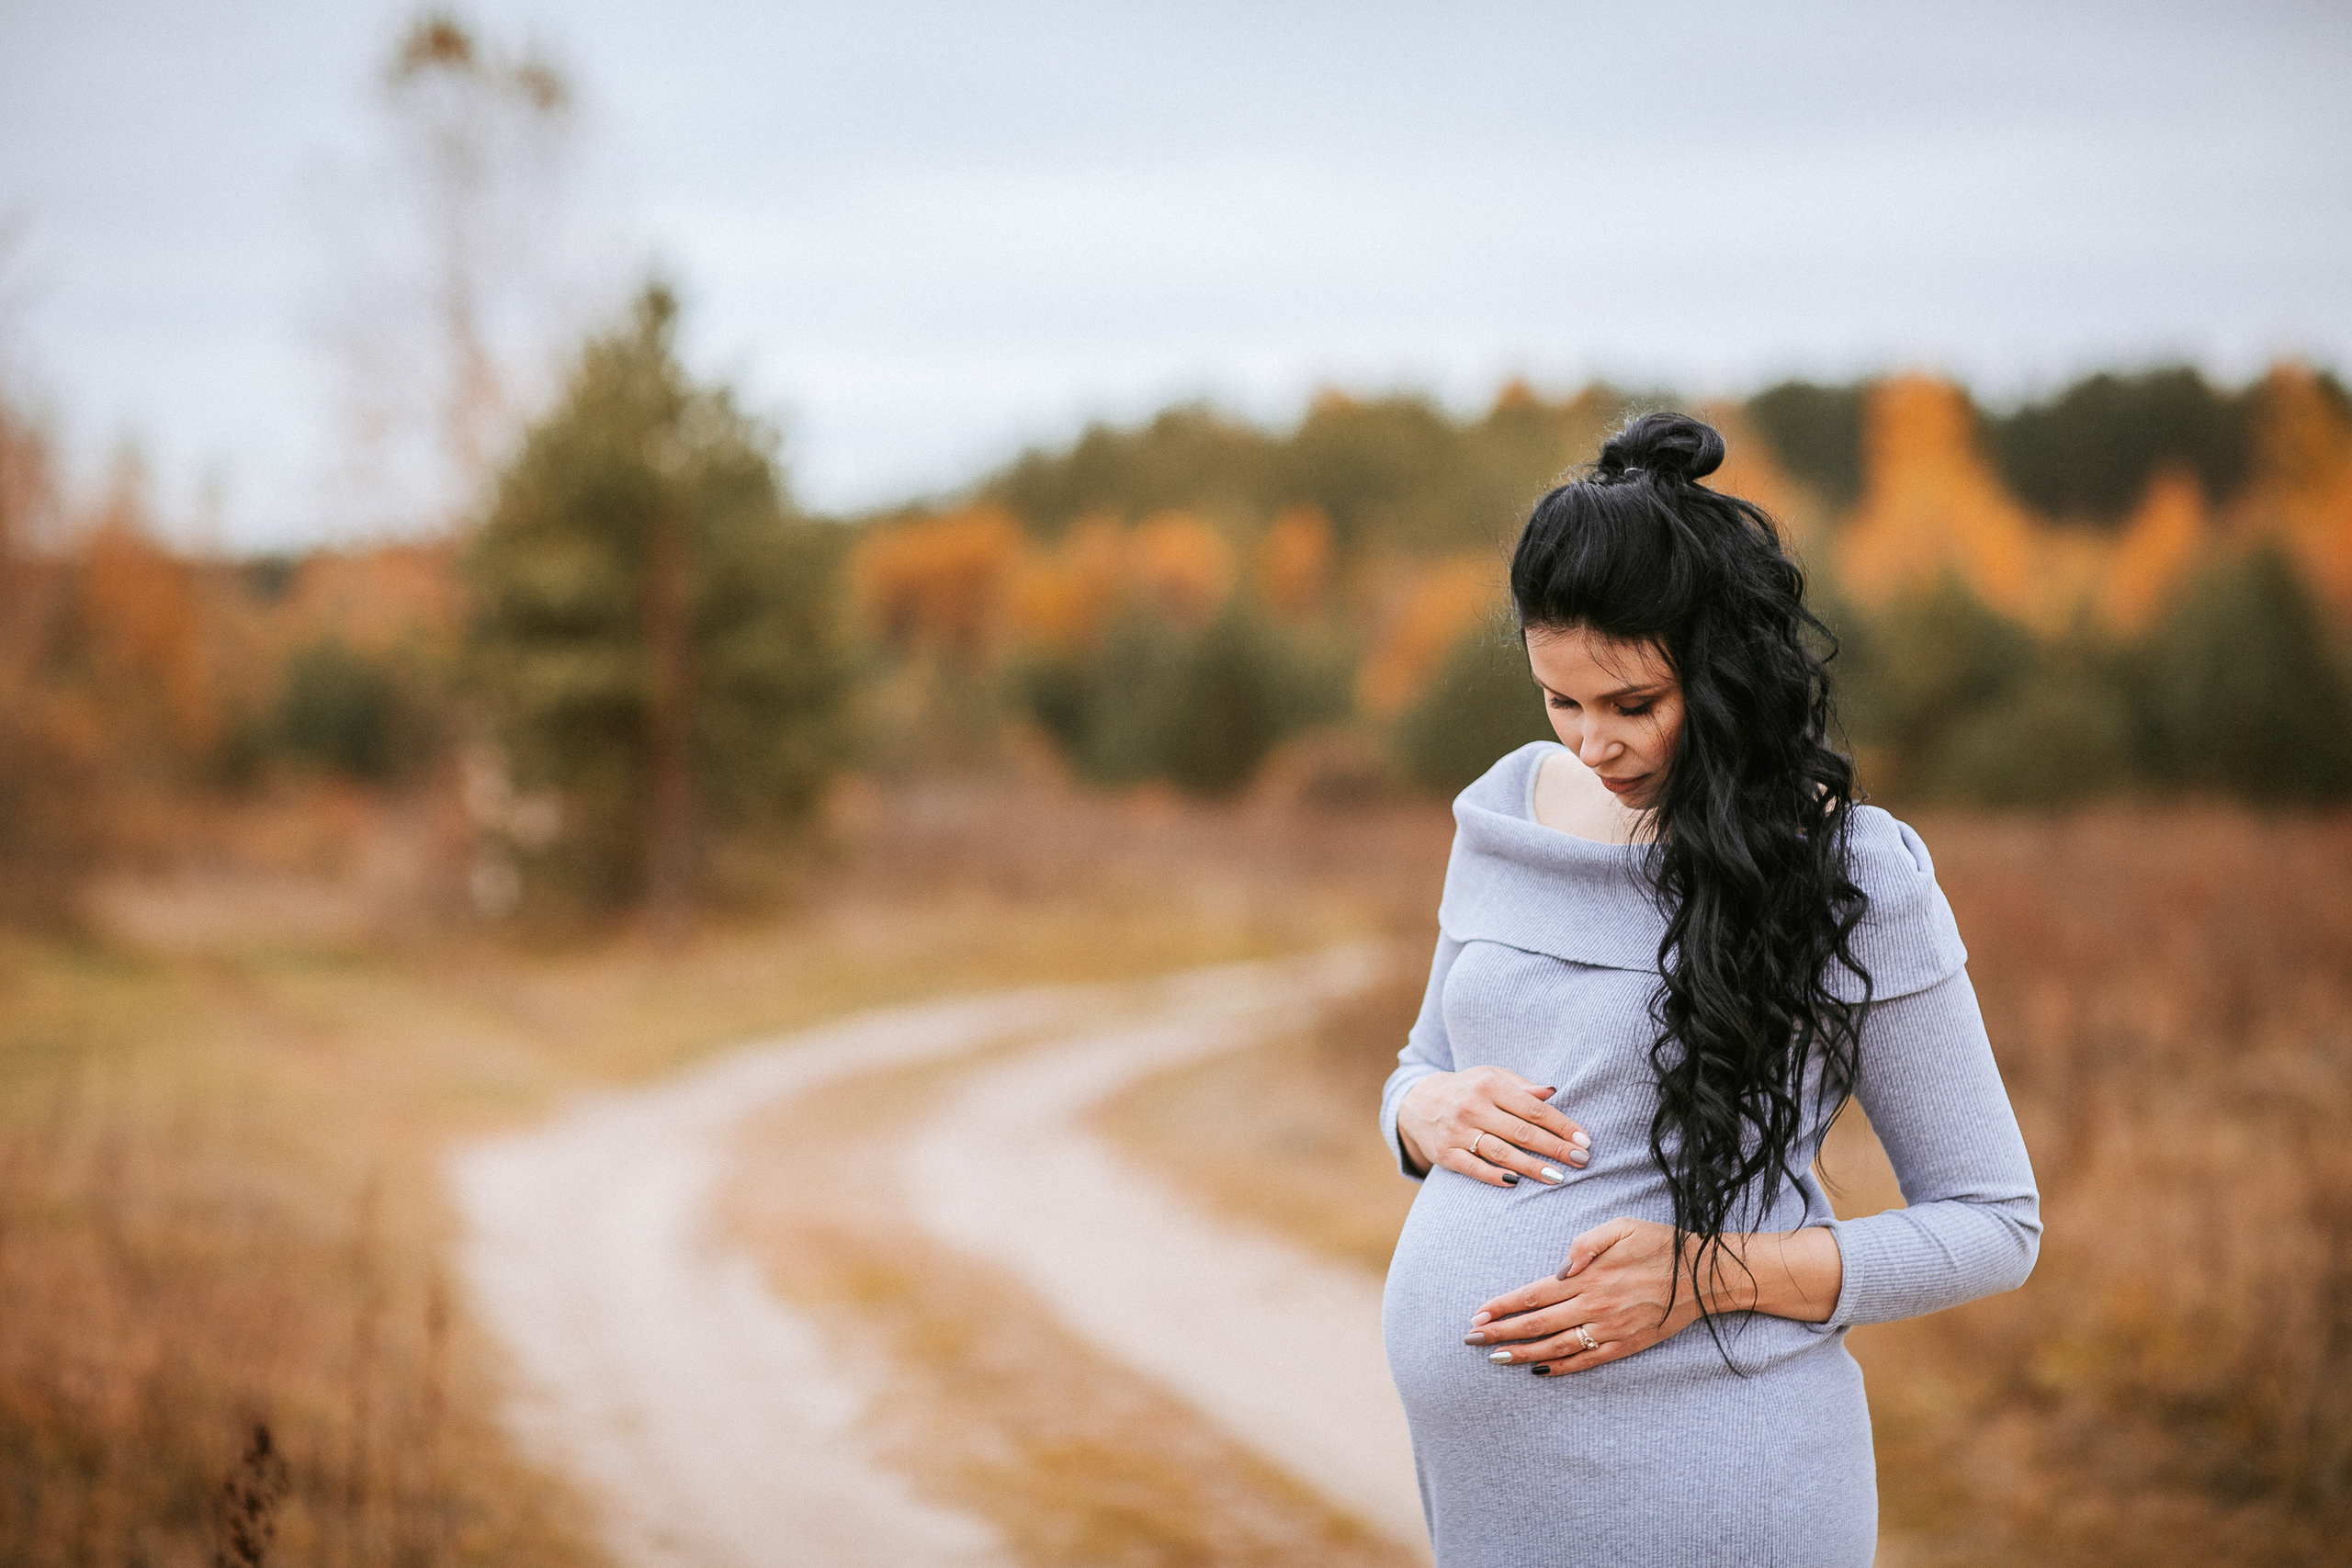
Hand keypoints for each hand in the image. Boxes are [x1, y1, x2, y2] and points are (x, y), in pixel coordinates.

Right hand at [1396, 1067, 1589, 1186]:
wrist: (1418, 1102)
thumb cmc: (1468, 1089)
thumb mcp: (1491, 1077)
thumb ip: (1522, 1086)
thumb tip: (1553, 1092)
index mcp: (1489, 1085)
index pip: (1533, 1108)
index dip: (1561, 1125)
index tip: (1584, 1140)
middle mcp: (1472, 1107)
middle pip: (1521, 1132)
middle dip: (1554, 1148)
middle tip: (1580, 1160)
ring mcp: (1457, 1131)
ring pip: (1500, 1152)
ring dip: (1531, 1166)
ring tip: (1558, 1177)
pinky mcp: (1445, 1153)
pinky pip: (1473, 1168)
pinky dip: (1495, 1176)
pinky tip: (1517, 1183)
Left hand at [1463, 1217, 1701, 1374]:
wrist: (1703, 1276)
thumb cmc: (1660, 1244)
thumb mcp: (1622, 1227)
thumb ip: (1586, 1244)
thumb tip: (1560, 1268)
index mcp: (1589, 1278)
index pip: (1534, 1295)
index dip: (1504, 1306)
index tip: (1479, 1313)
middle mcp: (1594, 1307)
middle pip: (1537, 1325)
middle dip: (1501, 1333)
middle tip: (1472, 1340)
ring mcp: (1610, 1330)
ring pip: (1557, 1348)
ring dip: (1523, 1354)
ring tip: (1496, 1358)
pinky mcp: (1626, 1345)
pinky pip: (1588, 1361)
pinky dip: (1562, 1369)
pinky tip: (1540, 1372)